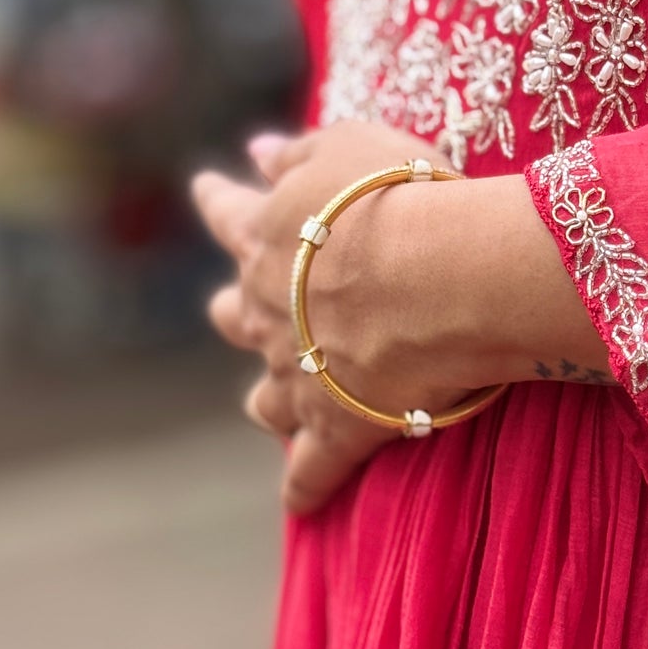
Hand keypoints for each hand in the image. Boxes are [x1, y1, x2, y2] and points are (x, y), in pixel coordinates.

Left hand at [192, 121, 458, 511]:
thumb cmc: (401, 196)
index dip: (219, 200)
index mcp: (267, 235)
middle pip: (234, 314)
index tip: (208, 186)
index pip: (229, 212)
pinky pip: (311, 471)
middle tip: (238, 309)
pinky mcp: (337, 427)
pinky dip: (305, 485)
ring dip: (269, 397)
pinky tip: (301, 501)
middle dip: (236, 311)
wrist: (439, 274)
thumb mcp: (347, 148)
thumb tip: (256, 154)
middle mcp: (267, 308)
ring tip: (271, 405)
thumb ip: (296, 155)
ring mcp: (298, 374)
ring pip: (265, 397)